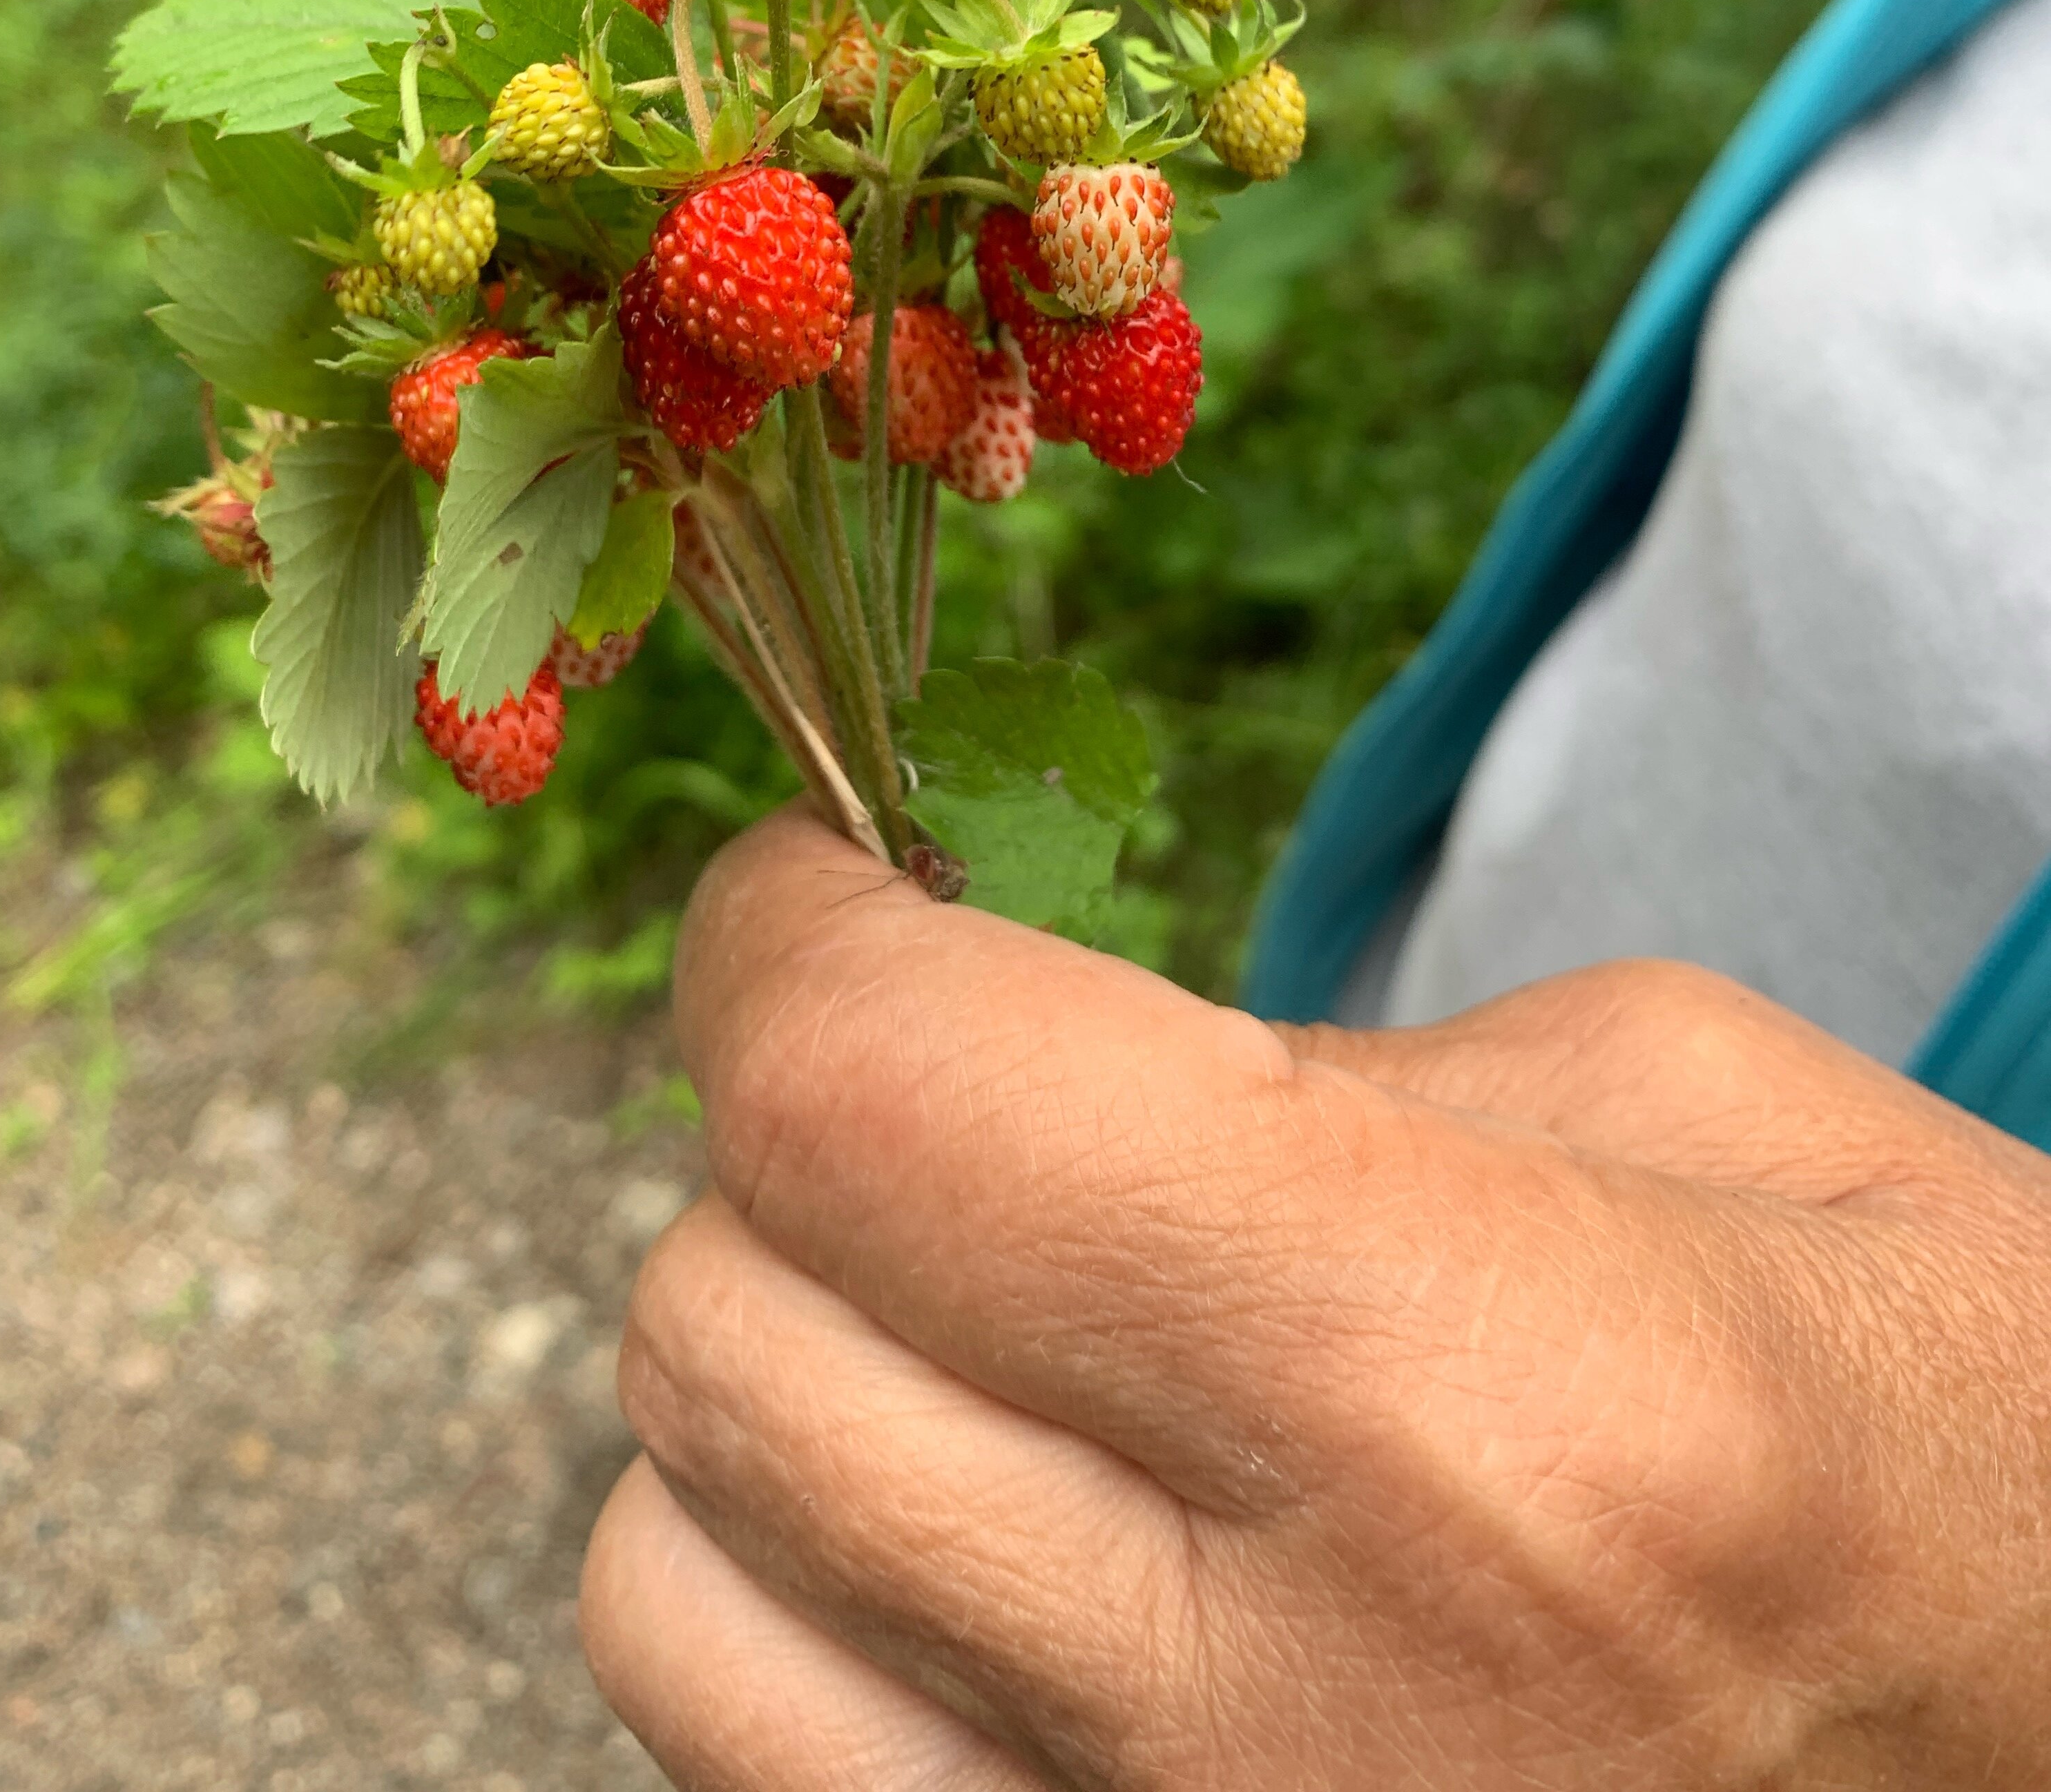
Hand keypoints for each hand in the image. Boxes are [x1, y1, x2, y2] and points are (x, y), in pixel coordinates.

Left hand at [581, 810, 2050, 1788]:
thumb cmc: (1957, 1413)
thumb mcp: (1691, 1107)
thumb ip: (1304, 1069)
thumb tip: (1008, 1061)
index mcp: (1467, 1390)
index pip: (891, 1111)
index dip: (784, 949)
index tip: (810, 894)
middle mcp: (1289, 1714)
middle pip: (739, 1348)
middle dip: (780, 1144)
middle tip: (921, 1082)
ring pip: (674, 1601)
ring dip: (762, 1406)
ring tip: (944, 1335)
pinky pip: (761, 1781)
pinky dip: (802, 1624)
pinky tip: (975, 1550)